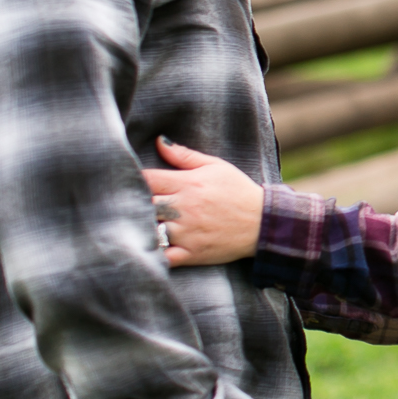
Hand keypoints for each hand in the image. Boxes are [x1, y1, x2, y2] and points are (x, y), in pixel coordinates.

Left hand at [144, 137, 263, 265]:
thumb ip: (184, 155)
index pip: (147, 179)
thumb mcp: (216, 166)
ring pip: (149, 229)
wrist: (264, 222)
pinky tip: (148, 248)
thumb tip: (158, 141)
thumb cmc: (238, 191)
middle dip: (136, 203)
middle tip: (133, 204)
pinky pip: (162, 257)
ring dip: (143, 226)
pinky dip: (152, 255)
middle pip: (143, 204)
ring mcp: (186, 233)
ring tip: (140, 223)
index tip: (134, 183)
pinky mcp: (191, 253)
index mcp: (188, 184)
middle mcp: (184, 208)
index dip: (135, 180)